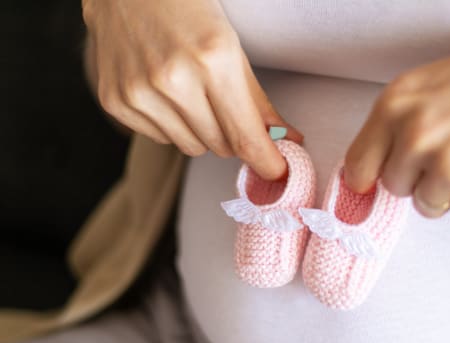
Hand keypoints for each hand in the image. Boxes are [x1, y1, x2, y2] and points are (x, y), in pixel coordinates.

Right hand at [82, 0, 300, 179]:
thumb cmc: (184, 6)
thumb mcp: (232, 45)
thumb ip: (257, 100)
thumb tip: (286, 139)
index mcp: (212, 60)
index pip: (245, 137)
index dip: (265, 162)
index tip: (276, 172)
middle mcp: (173, 80)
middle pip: (220, 147)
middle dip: (232, 135)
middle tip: (226, 106)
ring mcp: (139, 92)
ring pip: (191, 147)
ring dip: (200, 130)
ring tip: (190, 90)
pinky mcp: (115, 101)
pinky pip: (160, 138)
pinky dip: (170, 123)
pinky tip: (163, 90)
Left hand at [345, 22, 449, 224]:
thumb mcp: (431, 87)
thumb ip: (396, 126)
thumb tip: (364, 176)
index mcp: (397, 105)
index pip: (357, 167)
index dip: (370, 180)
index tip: (381, 183)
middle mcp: (418, 135)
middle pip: (396, 189)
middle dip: (421, 179)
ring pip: (429, 207)